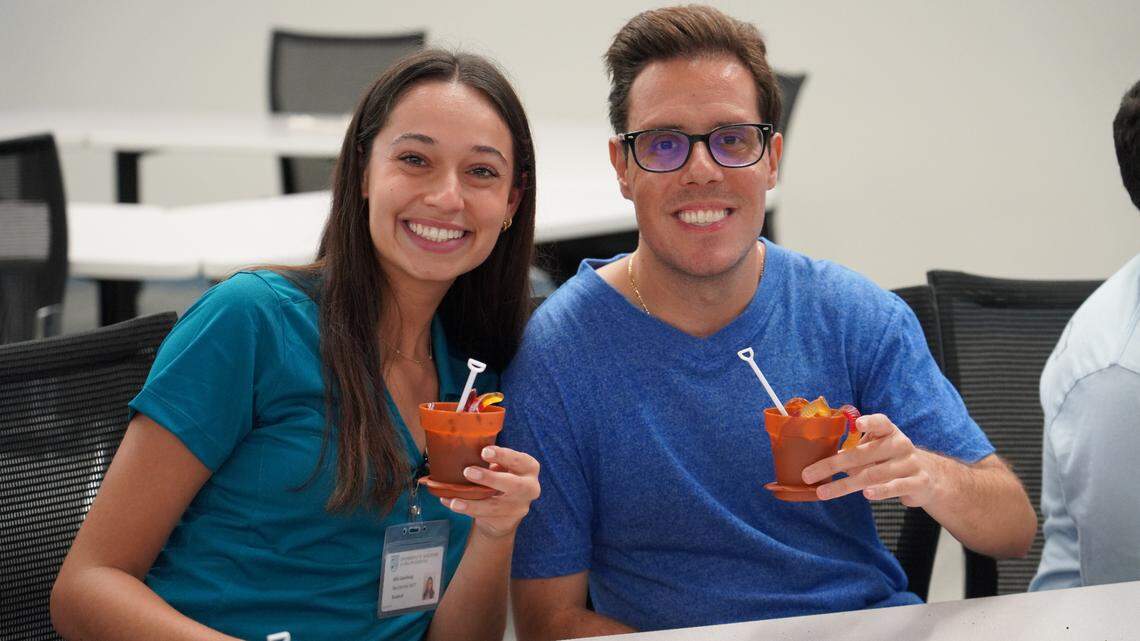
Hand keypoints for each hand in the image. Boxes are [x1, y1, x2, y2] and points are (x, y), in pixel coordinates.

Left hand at [440, 446, 540, 538]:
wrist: (505, 512)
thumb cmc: (500, 479)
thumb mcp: (501, 467)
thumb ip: (491, 460)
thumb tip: (462, 451)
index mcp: (529, 468)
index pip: (520, 460)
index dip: (503, 455)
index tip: (484, 451)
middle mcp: (529, 488)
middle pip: (514, 485)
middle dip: (491, 478)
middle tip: (468, 471)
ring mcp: (519, 507)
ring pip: (496, 506)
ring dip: (474, 503)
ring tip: (455, 501)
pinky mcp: (507, 522)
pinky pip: (485, 516)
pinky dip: (466, 509)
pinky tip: (451, 503)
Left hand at [800, 413, 943, 506]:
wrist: (929, 477)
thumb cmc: (890, 460)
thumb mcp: (875, 449)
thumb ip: (853, 451)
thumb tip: (816, 460)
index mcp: (888, 432)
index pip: (881, 422)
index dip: (869, 422)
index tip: (856, 423)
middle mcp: (900, 444)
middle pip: (864, 454)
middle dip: (834, 465)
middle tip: (809, 474)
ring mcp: (910, 463)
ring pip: (874, 474)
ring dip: (846, 484)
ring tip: (824, 492)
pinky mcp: (918, 482)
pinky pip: (895, 487)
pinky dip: (880, 491)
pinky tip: (866, 495)